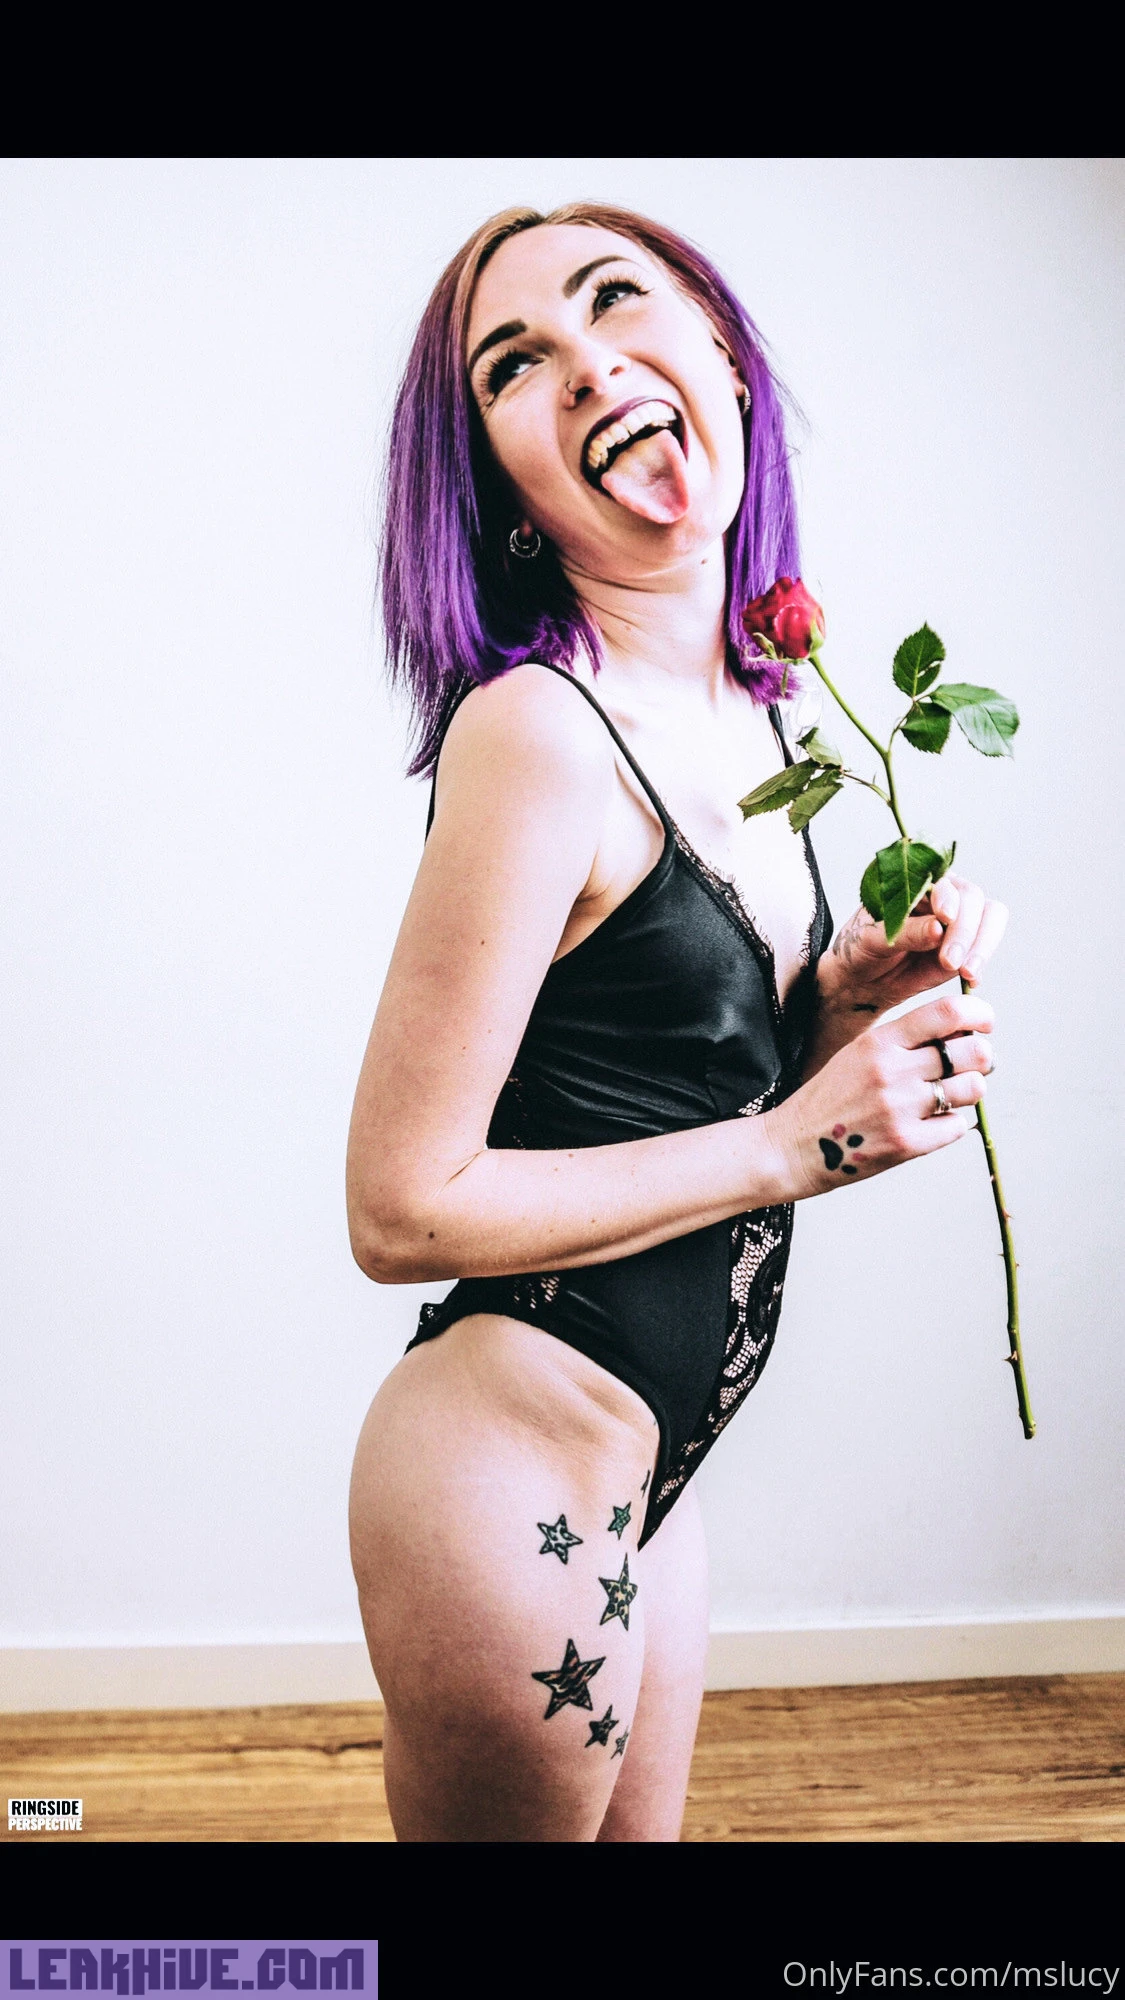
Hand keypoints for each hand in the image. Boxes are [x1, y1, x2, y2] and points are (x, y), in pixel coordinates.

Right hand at [770, 991, 994, 1197]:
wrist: (792, 1146)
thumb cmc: (830, 1098)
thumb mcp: (860, 1053)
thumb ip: (906, 1041)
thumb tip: (965, 1034)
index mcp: (880, 1041)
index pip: (948, 1013)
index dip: (979, 1015)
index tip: (984, 1024)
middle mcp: (892, 1071)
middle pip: (972, 1051)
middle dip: (981, 1057)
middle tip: (970, 1065)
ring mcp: (900, 1109)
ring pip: (972, 1089)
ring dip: (969, 1091)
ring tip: (948, 1096)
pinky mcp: (906, 1144)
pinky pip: (957, 1126)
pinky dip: (951, 1124)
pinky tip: (930, 1123)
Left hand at [819, 873, 1008, 1018]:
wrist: (862, 979)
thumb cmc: (860, 949)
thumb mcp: (874, 940)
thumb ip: (907, 932)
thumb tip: (939, 928)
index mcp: (915, 881)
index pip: (942, 880)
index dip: (948, 897)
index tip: (945, 917)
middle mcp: (942, 894)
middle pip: (972, 899)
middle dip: (965, 931)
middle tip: (951, 962)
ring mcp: (958, 920)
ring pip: (990, 918)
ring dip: (981, 946)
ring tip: (966, 973)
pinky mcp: (966, 945)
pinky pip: (985, 947)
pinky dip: (982, 962)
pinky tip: (971, 980)